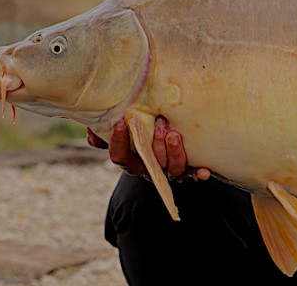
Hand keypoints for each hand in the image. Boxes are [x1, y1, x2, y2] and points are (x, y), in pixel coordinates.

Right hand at [86, 116, 209, 180]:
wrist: (160, 141)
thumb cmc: (137, 129)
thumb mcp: (122, 128)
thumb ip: (105, 128)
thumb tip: (91, 130)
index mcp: (130, 159)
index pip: (120, 156)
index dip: (118, 141)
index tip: (121, 122)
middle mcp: (149, 168)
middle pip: (148, 163)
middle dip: (153, 144)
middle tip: (160, 122)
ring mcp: (167, 171)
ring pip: (171, 169)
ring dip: (173, 153)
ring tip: (174, 134)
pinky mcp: (187, 170)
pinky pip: (193, 174)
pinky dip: (198, 173)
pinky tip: (205, 171)